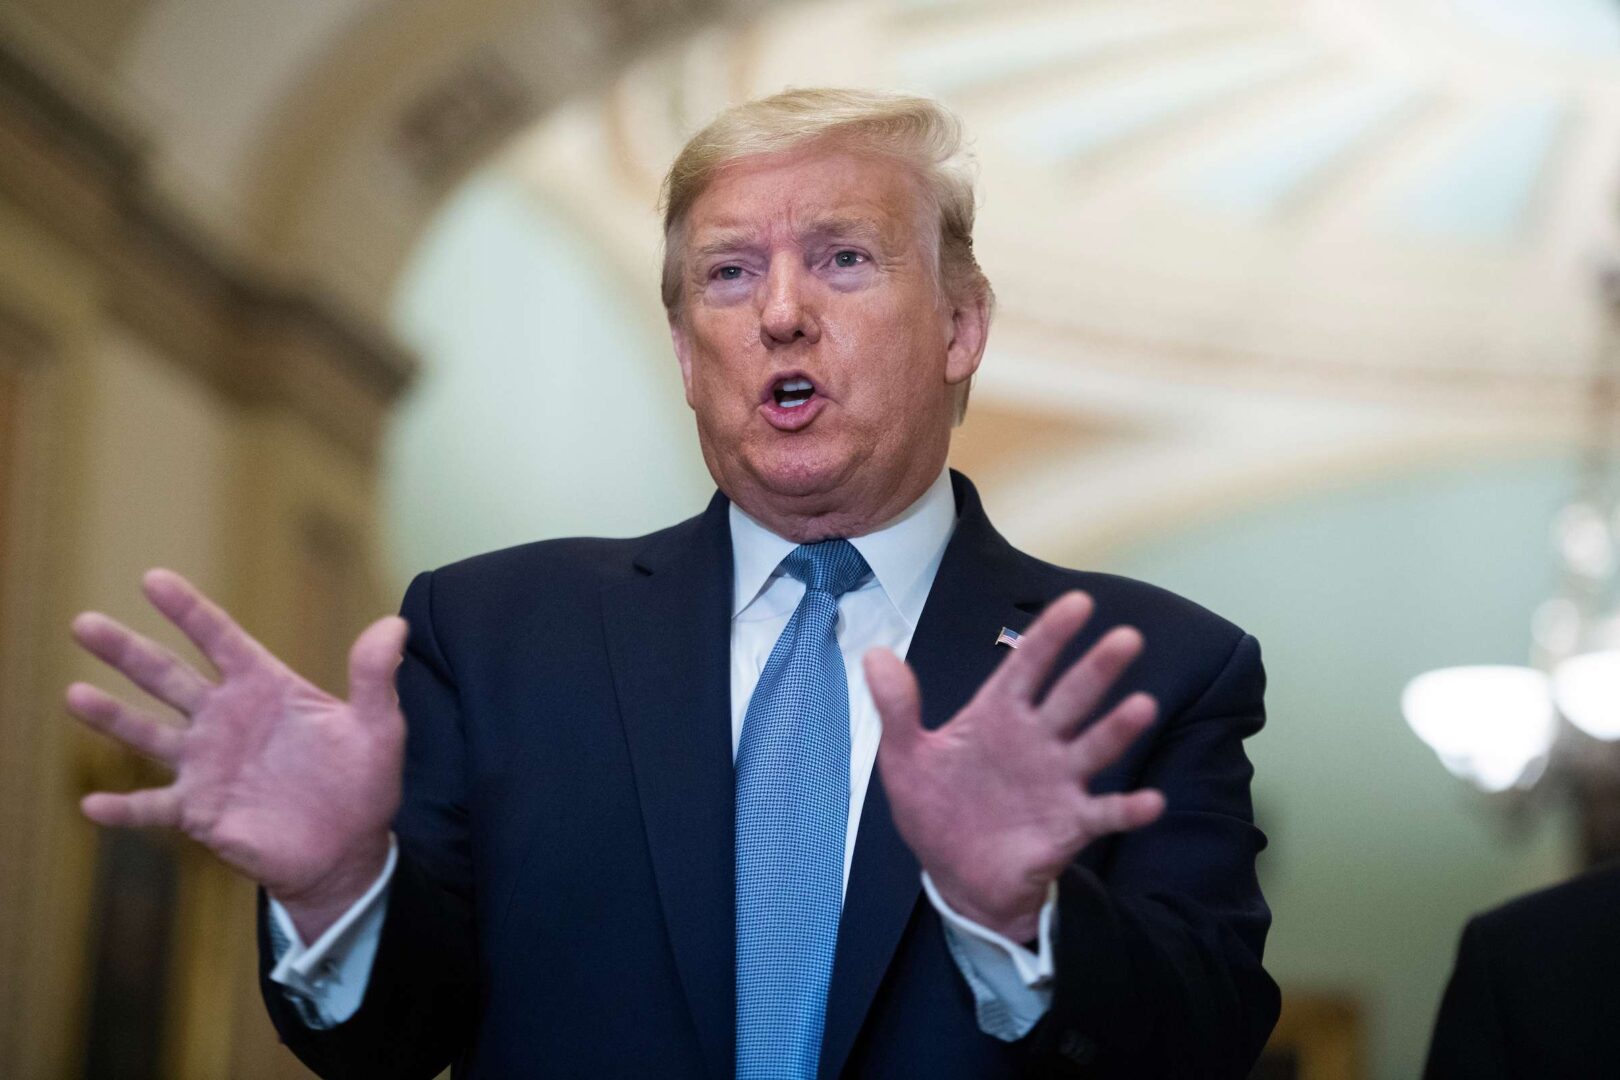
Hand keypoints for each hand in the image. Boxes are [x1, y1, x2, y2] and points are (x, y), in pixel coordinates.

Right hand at [66, 569, 406, 940]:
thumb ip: (376, 677)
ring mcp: (207, 763)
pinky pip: (154, 807)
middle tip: (83, 623)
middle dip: (126, 651)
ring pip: (148, 734)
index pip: (219, 638)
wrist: (348, 850)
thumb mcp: (379, 727)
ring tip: (73, 694)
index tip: (152, 579)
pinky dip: (124, 808)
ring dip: (111, 717)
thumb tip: (394, 625)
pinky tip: (92, 803)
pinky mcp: (201, 810)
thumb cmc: (362, 782)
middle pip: (167, 677)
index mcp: (264, 687)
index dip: (188, 610)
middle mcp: (225, 718)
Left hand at [865, 591, 1163, 941]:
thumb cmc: (936, 809)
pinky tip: (1149, 802)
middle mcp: (1037, 740)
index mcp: (998, 715)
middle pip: (1072, 697)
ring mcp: (1058, 780)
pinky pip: (1105, 814)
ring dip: (1118, 728)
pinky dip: (1128, 809)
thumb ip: (897, 708)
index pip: (1028, 665)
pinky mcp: (1070, 824)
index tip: (1080, 602)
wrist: (955, 877)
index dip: (1051, 635)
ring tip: (1143, 707)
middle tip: (1127, 638)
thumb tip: (875, 654)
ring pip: (1094, 747)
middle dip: (1097, 668)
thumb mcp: (906, 758)